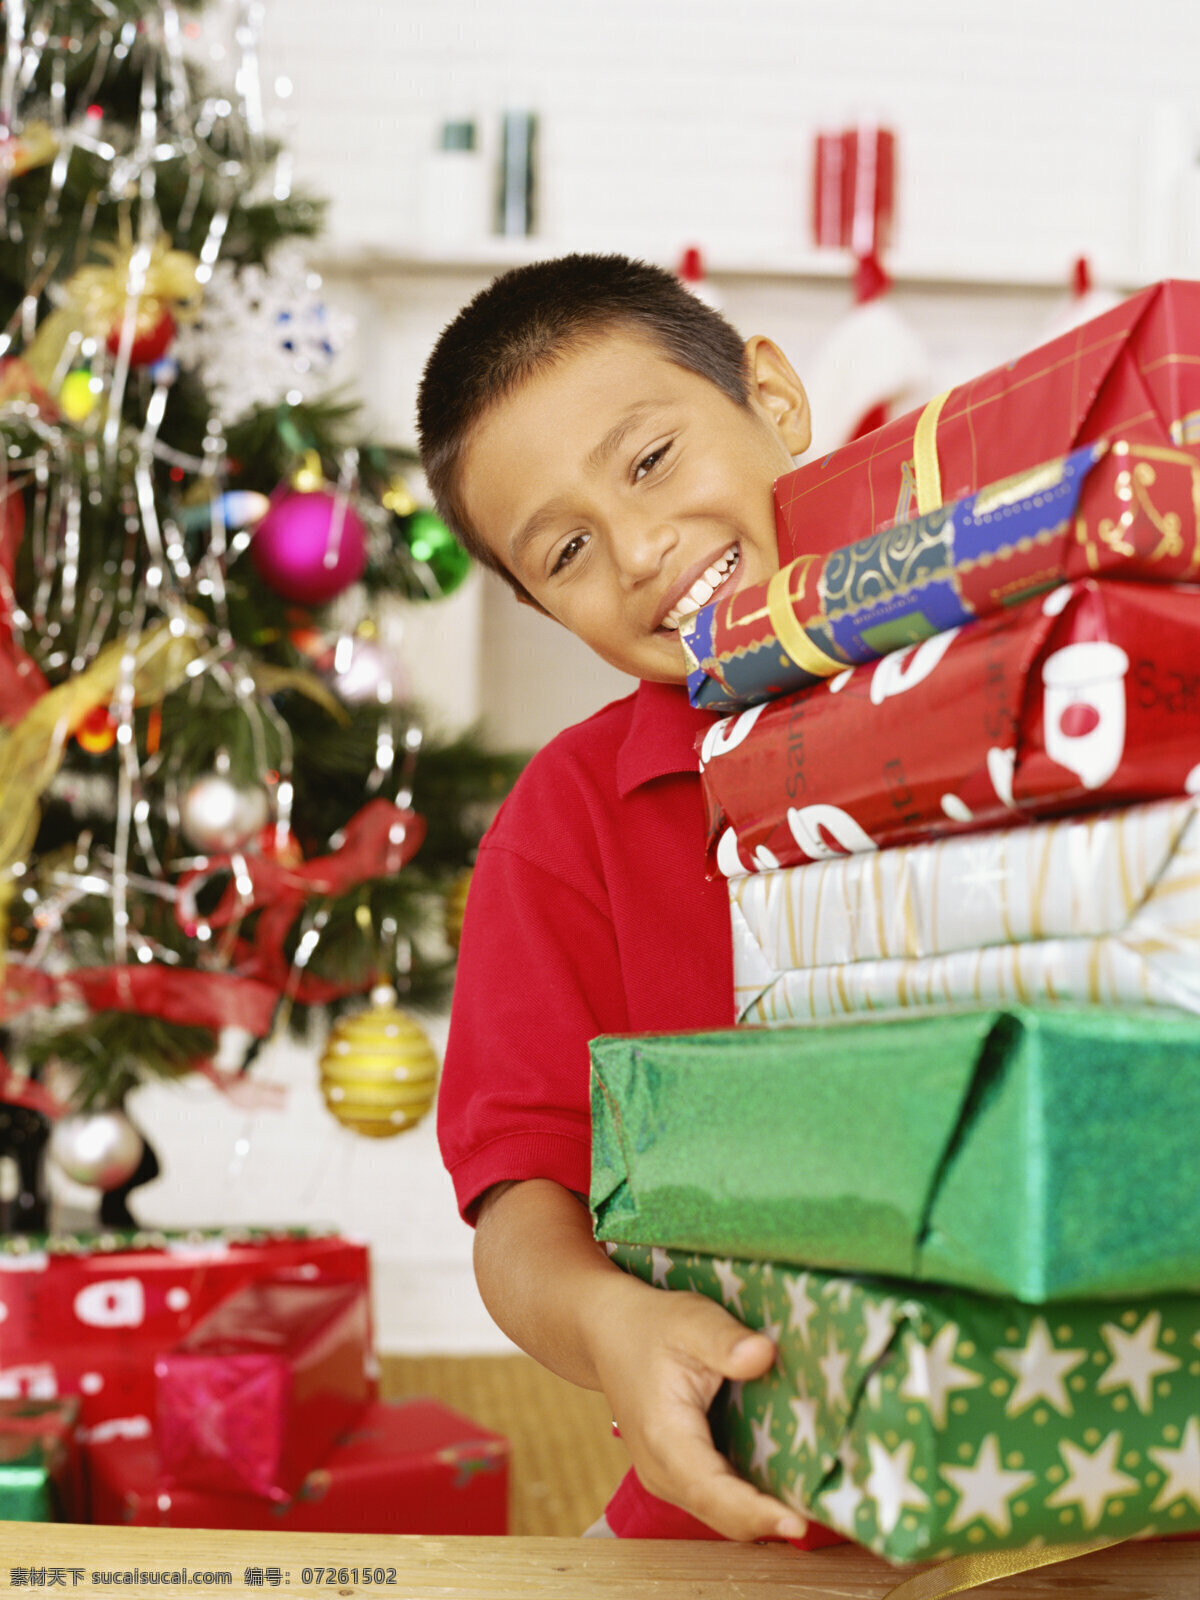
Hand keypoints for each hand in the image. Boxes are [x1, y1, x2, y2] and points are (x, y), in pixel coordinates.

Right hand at [591, 1270, 806, 1542]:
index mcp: (664, 1436)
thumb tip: (764, 1355)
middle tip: (822, 1516)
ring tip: (812, 1507)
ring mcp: (668, 1477)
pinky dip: (749, 1502)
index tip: (797, 1522)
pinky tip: (785, 1490)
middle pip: (722, 1514)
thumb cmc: (651, 1324)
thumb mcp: (689, 1318)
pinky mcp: (678, 1473)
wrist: (609, 1331)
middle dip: (768, 1521)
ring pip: (721, 1513)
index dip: (754, 1511)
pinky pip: (717, 1500)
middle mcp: (662, 1469)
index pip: (712, 1490)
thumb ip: (724, 1339)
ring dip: (761, 1515)